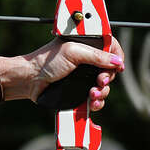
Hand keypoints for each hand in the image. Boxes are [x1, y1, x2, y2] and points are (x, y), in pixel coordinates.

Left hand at [4, 37, 125, 109]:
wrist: (31, 80)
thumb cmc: (46, 62)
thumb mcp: (73, 53)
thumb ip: (96, 55)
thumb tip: (118, 61)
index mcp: (86, 46)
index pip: (110, 48)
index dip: (117, 57)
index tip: (118, 67)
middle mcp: (87, 61)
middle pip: (110, 70)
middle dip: (107, 78)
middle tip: (99, 81)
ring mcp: (84, 77)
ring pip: (105, 86)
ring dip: (102, 92)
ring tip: (92, 94)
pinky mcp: (80, 91)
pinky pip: (97, 99)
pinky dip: (97, 102)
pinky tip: (92, 103)